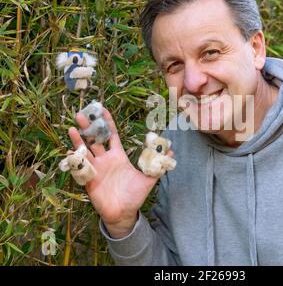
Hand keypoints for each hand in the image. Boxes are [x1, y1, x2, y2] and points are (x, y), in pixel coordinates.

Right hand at [68, 108, 172, 238]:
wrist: (124, 213)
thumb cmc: (135, 195)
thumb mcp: (149, 178)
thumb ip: (158, 164)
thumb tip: (171, 150)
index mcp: (118, 156)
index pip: (112, 135)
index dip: (107, 122)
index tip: (102, 109)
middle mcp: (105, 160)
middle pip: (95, 139)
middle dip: (88, 126)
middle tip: (81, 113)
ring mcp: (96, 169)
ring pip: (85, 150)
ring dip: (78, 139)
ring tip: (72, 127)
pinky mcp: (89, 180)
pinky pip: (80, 168)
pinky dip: (75, 160)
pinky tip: (70, 152)